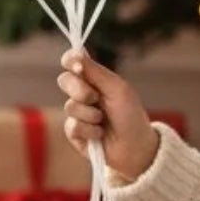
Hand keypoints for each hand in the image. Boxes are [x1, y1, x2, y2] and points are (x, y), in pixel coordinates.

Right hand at [57, 50, 158, 182]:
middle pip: (64, 80)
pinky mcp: (74, 133)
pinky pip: (72, 126)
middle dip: (79, 89)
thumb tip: (77, 53)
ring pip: (70, 106)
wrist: (135, 147)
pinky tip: (100, 135)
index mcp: (94, 79)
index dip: (70, 59)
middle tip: (95, 97)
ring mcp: (78, 113)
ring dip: (90, 114)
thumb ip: (95, 72)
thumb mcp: (117, 89)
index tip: (75, 63)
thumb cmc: (130, 115)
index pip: (74, 62)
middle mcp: (83, 93)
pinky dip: (89, 130)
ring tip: (104, 121)